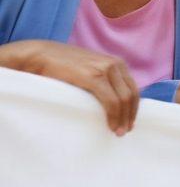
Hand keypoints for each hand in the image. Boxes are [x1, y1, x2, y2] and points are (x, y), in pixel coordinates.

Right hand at [0, 39, 138, 134]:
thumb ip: (102, 78)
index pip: (132, 89)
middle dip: (129, 115)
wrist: (39, 55)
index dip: (133, 108)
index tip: (129, 122)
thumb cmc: (62, 65)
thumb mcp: (89, 68)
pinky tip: (111, 126)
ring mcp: (105, 69)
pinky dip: (114, 115)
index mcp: (116, 63)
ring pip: (123, 100)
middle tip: (124, 131)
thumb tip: (112, 98)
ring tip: (118, 132)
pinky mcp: (93, 77)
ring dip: (122, 118)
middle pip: (131, 95)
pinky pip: (111, 101)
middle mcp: (115, 64)